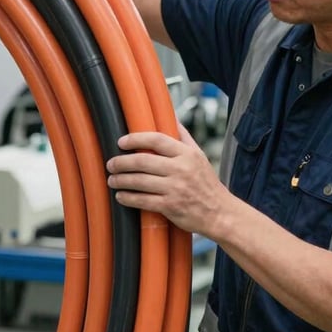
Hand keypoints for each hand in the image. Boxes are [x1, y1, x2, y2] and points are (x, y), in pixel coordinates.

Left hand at [106, 123, 229, 236]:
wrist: (220, 213)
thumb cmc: (207, 183)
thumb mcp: (199, 156)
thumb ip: (184, 137)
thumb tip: (172, 118)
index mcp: (187, 154)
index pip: (157, 140)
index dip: (136, 139)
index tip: (122, 142)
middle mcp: (181, 169)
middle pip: (143, 161)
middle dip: (122, 162)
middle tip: (111, 164)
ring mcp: (175, 188)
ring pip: (139, 181)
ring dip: (121, 180)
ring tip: (112, 179)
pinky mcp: (170, 206)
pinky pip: (143, 200)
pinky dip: (128, 198)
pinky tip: (121, 196)